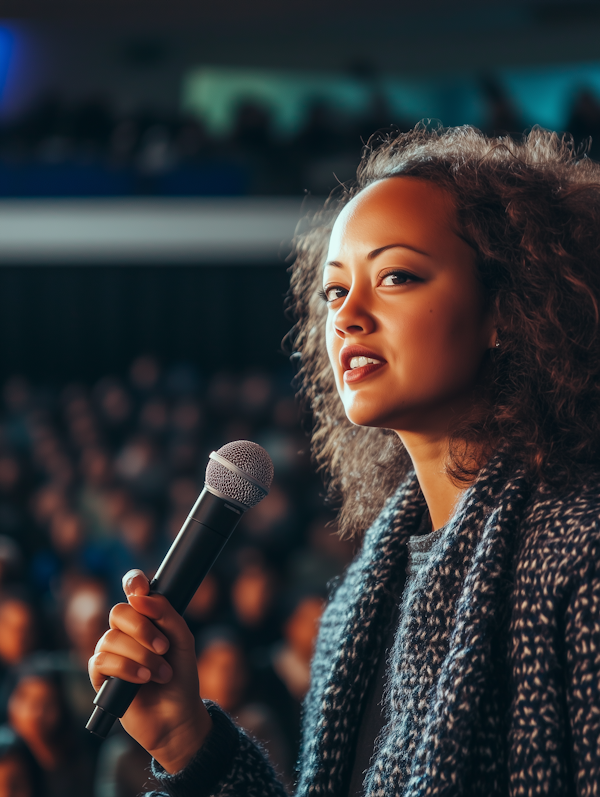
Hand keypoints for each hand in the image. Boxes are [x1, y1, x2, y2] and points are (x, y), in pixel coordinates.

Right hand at [89, 569, 211, 773]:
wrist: (177, 715)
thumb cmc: (181, 675)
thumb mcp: (183, 639)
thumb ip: (166, 613)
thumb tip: (140, 596)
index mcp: (146, 617)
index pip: (133, 589)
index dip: (133, 582)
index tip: (142, 590)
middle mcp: (126, 631)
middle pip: (119, 612)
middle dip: (143, 629)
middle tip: (164, 647)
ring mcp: (111, 652)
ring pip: (112, 639)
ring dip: (141, 656)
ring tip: (161, 673)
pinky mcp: (100, 676)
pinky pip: (101, 661)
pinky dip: (127, 669)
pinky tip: (143, 680)